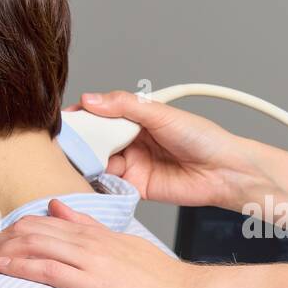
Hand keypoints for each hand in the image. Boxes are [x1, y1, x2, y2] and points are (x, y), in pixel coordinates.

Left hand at [0, 199, 208, 287]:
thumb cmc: (163, 282)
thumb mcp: (124, 246)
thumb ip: (89, 227)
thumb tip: (57, 207)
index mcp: (97, 234)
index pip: (43, 222)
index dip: (12, 232)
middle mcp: (91, 242)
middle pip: (31, 230)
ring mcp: (93, 261)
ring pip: (35, 246)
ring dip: (0, 256)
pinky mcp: (96, 285)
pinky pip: (50, 270)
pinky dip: (21, 268)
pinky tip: (1, 270)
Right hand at [71, 89, 271, 208]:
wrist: (225, 171)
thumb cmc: (202, 137)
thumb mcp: (161, 114)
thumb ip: (125, 106)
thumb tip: (90, 99)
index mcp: (135, 119)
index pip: (99, 116)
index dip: (81, 118)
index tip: (62, 121)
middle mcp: (130, 142)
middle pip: (94, 142)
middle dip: (79, 143)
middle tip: (63, 145)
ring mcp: (131, 165)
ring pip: (97, 164)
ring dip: (85, 164)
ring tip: (72, 163)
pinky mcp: (135, 188)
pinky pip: (109, 187)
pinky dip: (97, 185)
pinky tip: (88, 181)